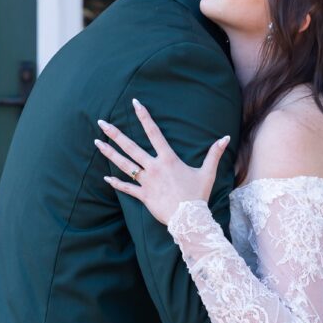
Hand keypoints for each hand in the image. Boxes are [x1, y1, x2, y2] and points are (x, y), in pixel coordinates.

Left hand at [95, 98, 230, 225]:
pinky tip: (105, 177)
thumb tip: (225, 137)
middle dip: (115, 134)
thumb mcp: (208, 172)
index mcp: (168, 159)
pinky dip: (116, 183)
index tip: (135, 104)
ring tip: (97, 143)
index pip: (154, 133)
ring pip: (124, 165)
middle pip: (131, 147)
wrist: (189, 219)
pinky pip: (127, 188)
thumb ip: (214, 153)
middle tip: (101, 123)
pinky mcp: (143, 195)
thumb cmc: (198, 195)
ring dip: (110, 153)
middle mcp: (154, 167)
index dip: (144, 117)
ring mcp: (147, 182)